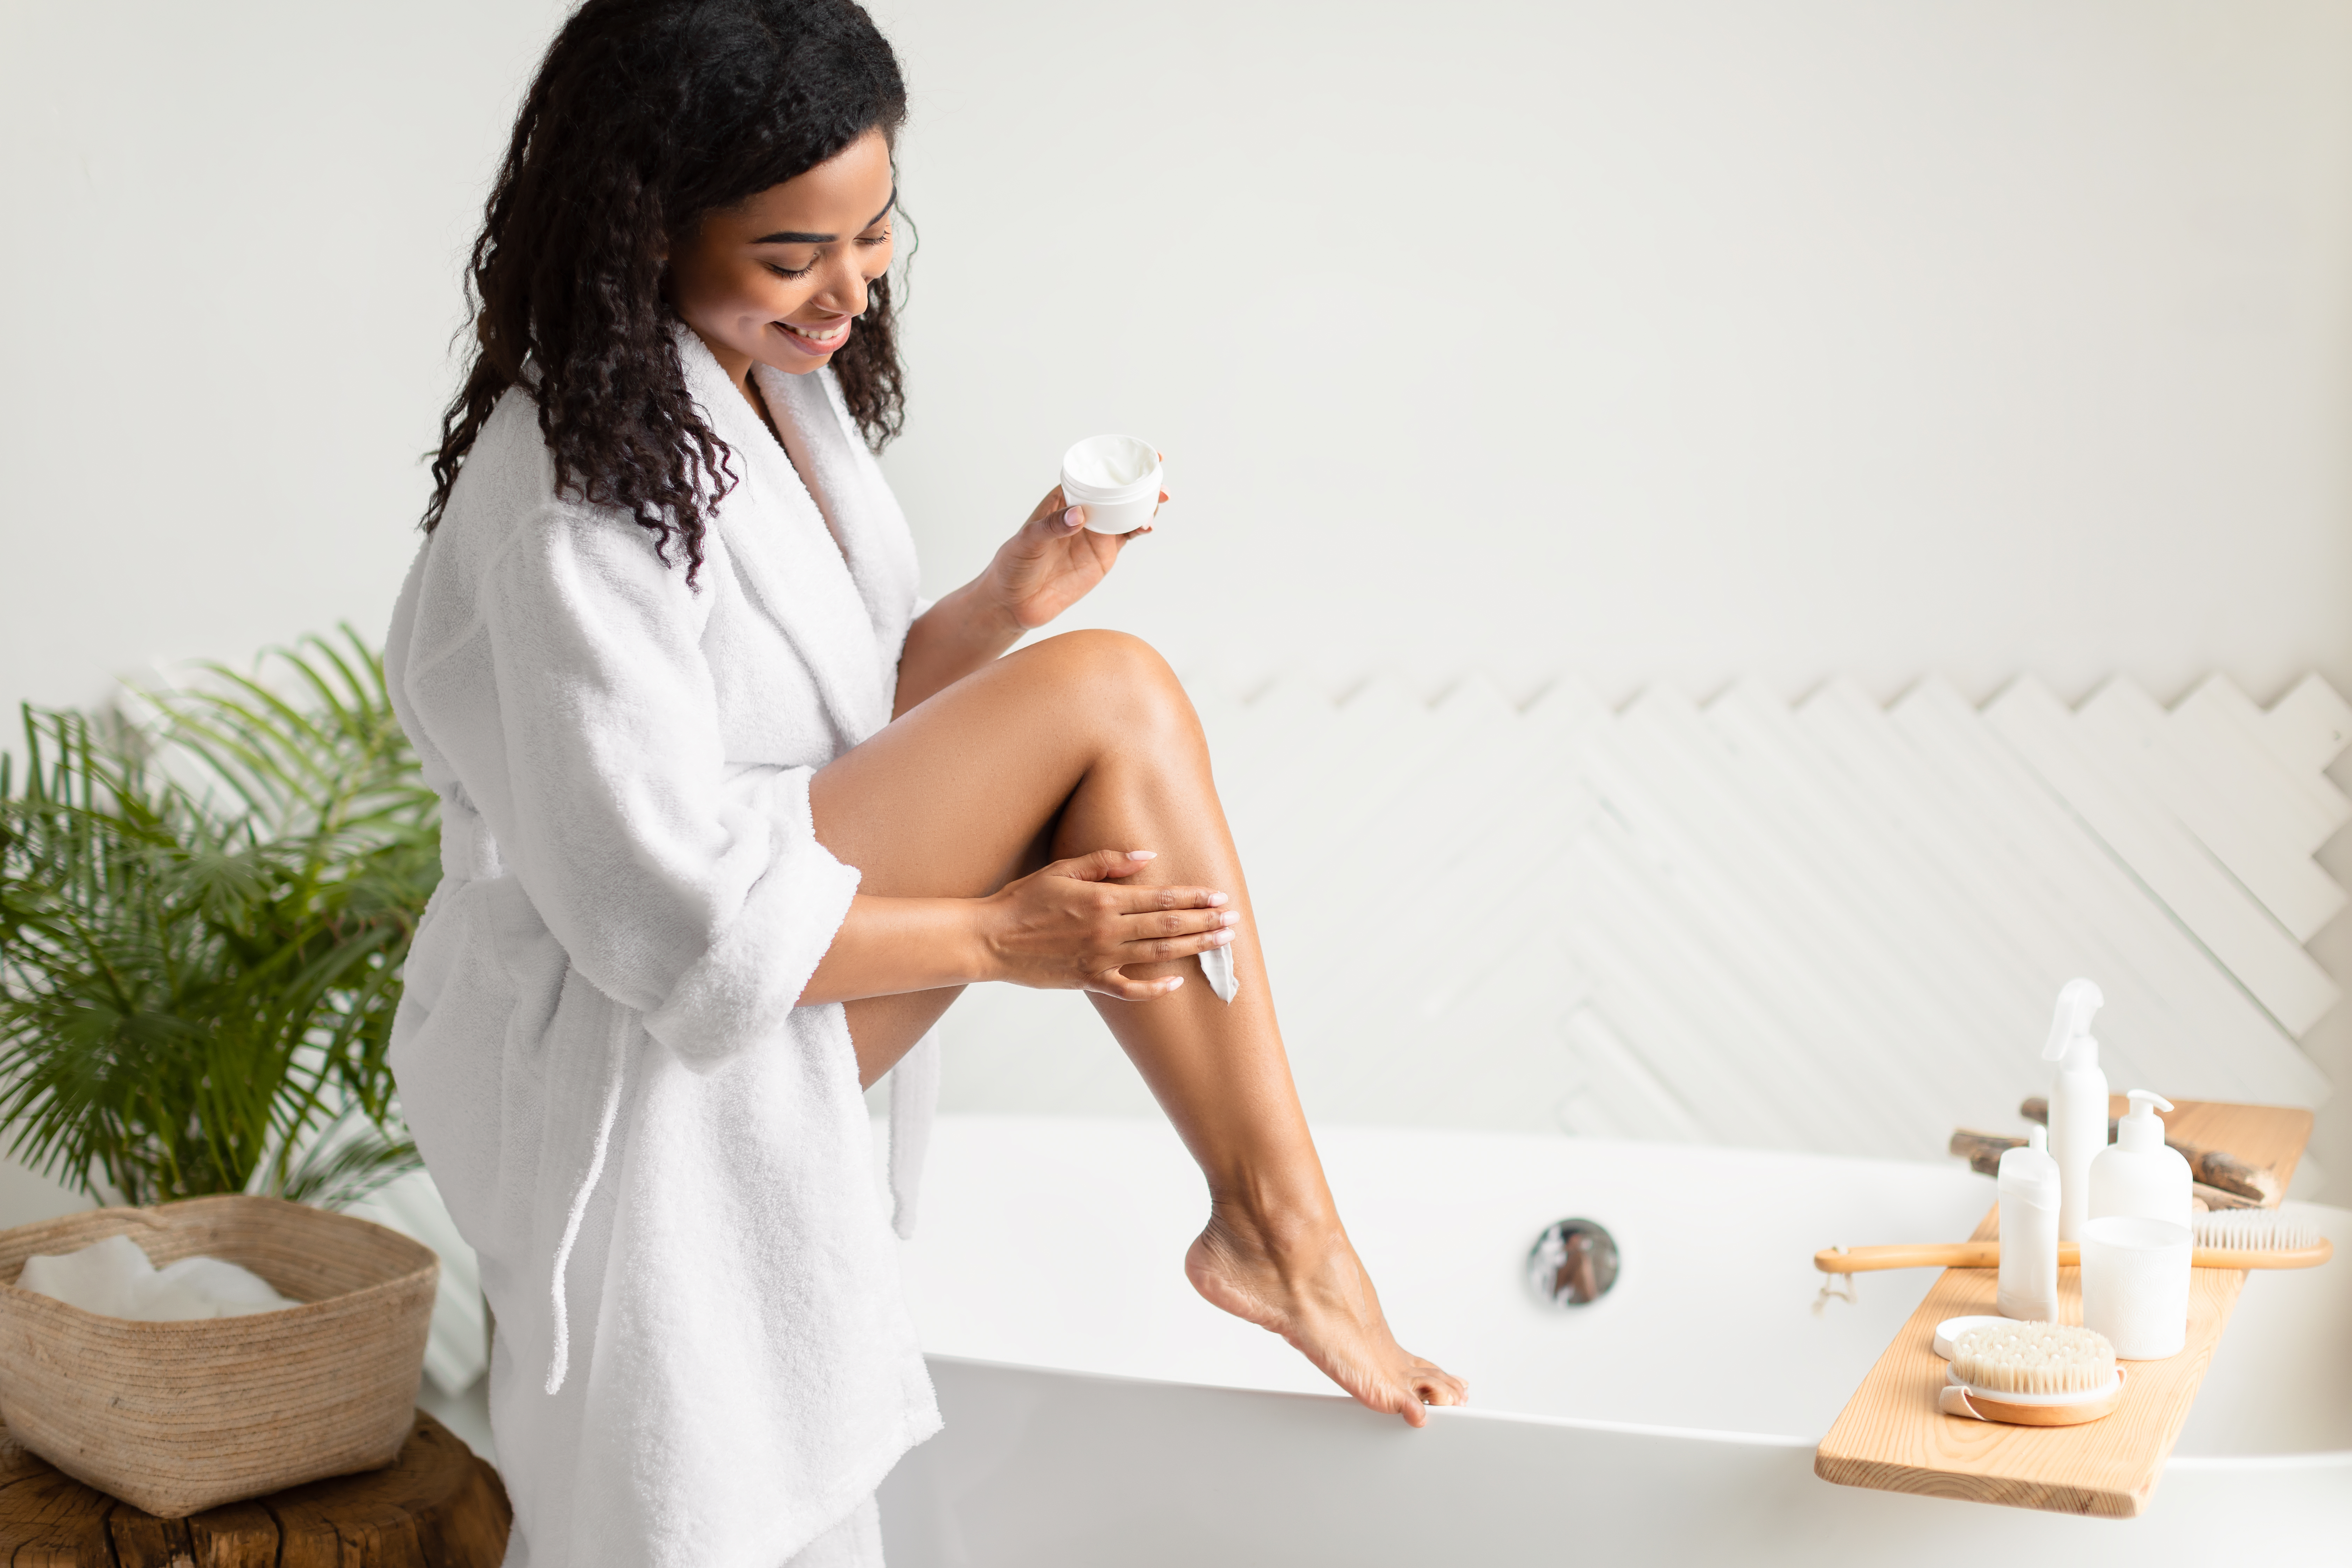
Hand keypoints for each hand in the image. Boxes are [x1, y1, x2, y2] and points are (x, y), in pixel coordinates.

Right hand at [978, 848, 1236, 999]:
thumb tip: (1147, 856)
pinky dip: (1154, 989)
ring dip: (1193, 948)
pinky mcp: (1088, 980)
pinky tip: (1176, 983)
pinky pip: (1129, 989)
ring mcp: (1100, 958)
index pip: (1161, 897)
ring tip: (1221, 943)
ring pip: (1158, 954)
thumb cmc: (1023, 900)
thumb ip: (1107, 861)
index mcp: (1104, 899)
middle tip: (1233, 921)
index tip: (1220, 897)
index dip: (1194, 898)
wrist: (989, 939)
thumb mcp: (1062, 869)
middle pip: (1168, 926)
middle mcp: (1108, 930)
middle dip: (1205, 922)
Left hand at [982, 458, 1169, 630]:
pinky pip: (1125, 537)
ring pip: (1126, 513)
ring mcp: (1095, 535)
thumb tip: (1079, 515)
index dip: (1113, 464)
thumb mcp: (1028, 541)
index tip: (1135, 456)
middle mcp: (1083, 514)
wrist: (1015, 603)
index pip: (1092, 476)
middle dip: (1138, 484)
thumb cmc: (1013, 565)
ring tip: (1158, 500)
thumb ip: (1053, 527)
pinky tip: (1147, 526)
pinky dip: (1139, 529)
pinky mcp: (1102, 556)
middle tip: (1157, 480)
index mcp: (1063, 500)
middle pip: (1116, 493)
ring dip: (1144, 505)